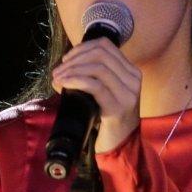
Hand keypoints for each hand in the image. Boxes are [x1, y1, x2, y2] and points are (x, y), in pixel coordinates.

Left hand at [51, 37, 141, 153]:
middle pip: (100, 54)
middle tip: (58, 70)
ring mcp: (127, 94)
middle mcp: (133, 80)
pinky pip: (95, 86)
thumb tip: (64, 67)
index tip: (66, 59)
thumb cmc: (108, 119)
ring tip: (58, 78)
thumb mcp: (105, 92)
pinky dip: (76, 80)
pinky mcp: (118, 108)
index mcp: (131, 72)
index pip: (105, 46)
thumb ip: (93, 76)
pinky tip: (64, 84)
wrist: (121, 146)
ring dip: (72, 70)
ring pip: (97, 67)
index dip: (82, 47)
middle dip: (74, 59)